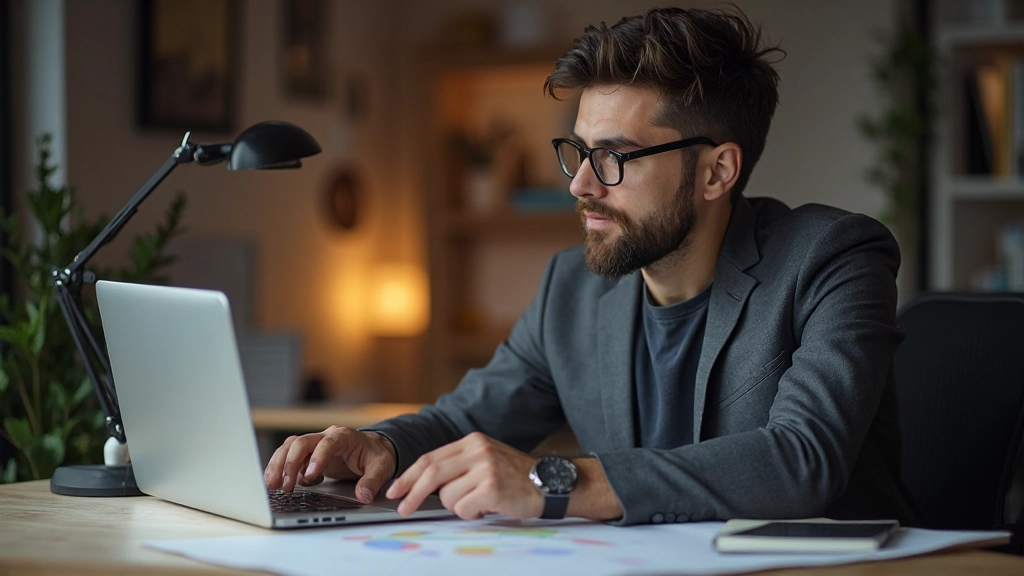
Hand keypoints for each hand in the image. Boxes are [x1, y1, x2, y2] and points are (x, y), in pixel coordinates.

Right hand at [263, 426, 396, 502]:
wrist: (373, 449)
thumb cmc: (375, 456)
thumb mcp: (382, 467)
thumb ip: (373, 481)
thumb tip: (363, 495)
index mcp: (344, 436)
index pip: (327, 443)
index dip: (318, 458)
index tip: (311, 476)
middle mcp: (326, 437)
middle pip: (301, 443)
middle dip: (290, 463)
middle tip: (284, 486)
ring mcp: (315, 445)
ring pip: (290, 448)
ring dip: (279, 465)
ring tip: (272, 485)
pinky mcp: (308, 455)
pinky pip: (290, 457)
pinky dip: (281, 468)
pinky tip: (278, 484)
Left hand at [385, 432, 542, 519]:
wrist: (550, 483)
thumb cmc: (515, 476)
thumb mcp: (485, 459)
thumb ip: (458, 466)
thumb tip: (423, 484)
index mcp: (472, 441)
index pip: (430, 458)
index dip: (409, 476)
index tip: (396, 490)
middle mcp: (478, 450)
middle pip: (431, 473)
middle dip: (413, 493)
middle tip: (404, 508)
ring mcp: (486, 468)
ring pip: (448, 497)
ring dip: (459, 507)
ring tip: (479, 503)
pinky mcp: (492, 487)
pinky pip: (465, 509)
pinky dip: (472, 514)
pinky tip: (489, 508)